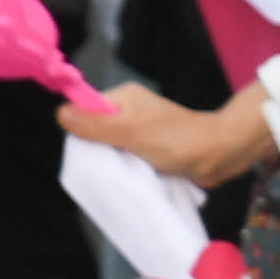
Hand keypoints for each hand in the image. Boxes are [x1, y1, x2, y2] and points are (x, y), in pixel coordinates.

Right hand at [57, 78, 277, 186]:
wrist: (219, 155)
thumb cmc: (177, 140)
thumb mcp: (131, 132)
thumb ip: (96, 125)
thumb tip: (60, 114)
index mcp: (123, 98)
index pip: (86, 111)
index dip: (81, 132)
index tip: (87, 153)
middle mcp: (130, 111)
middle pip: (96, 132)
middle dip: (97, 151)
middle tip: (103, 169)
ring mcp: (141, 131)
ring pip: (112, 148)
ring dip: (113, 163)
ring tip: (117, 177)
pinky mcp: (151, 149)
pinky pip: (129, 159)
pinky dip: (127, 170)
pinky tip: (128, 180)